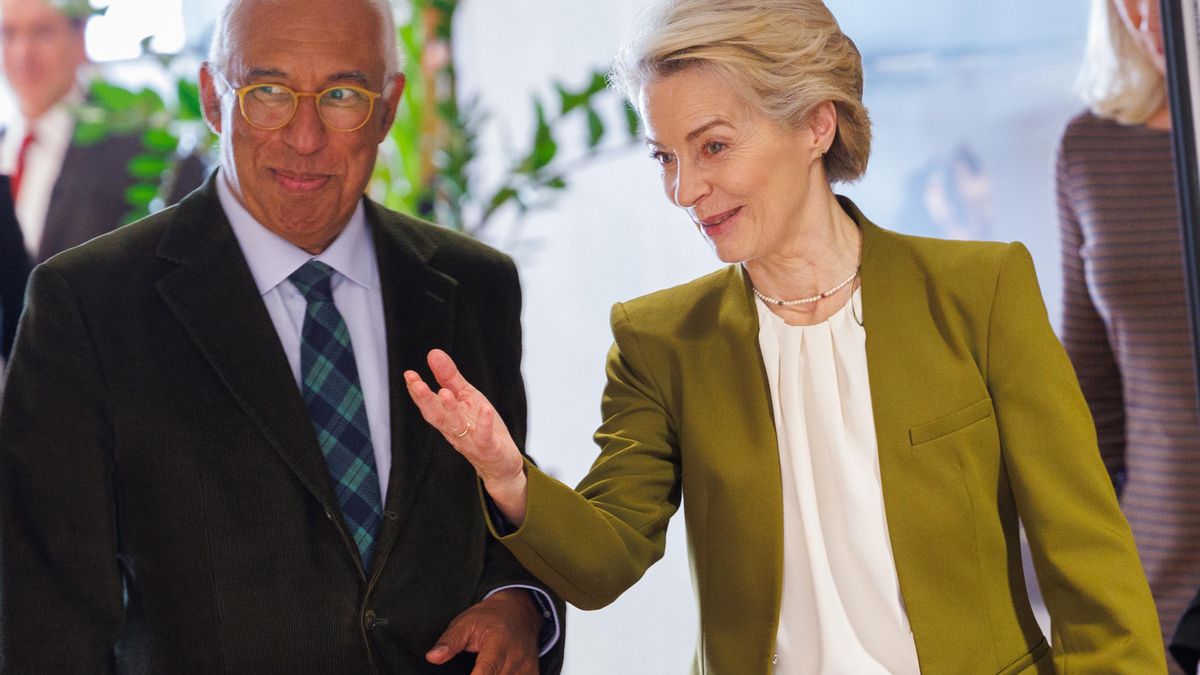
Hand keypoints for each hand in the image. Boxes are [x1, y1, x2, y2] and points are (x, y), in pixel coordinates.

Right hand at [404, 349, 527, 523]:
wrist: (500, 462)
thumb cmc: (480, 427)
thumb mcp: (467, 398)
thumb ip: (449, 378)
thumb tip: (433, 353)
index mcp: (447, 417)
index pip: (428, 404)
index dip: (417, 391)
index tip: (409, 375)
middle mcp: (454, 430)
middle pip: (436, 416)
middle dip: (425, 400)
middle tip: (417, 383)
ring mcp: (470, 441)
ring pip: (456, 426)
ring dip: (450, 410)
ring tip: (444, 392)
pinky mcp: (488, 448)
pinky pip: (484, 437)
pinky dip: (484, 424)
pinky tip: (485, 409)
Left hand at [425, 589, 541, 673]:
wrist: (520, 610)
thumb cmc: (491, 617)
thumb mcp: (466, 623)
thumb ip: (449, 642)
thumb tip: (432, 657)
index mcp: (497, 644)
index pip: (486, 672)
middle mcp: (515, 658)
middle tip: (471, 672)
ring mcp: (526, 668)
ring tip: (482, 671)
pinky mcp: (532, 674)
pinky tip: (498, 674)